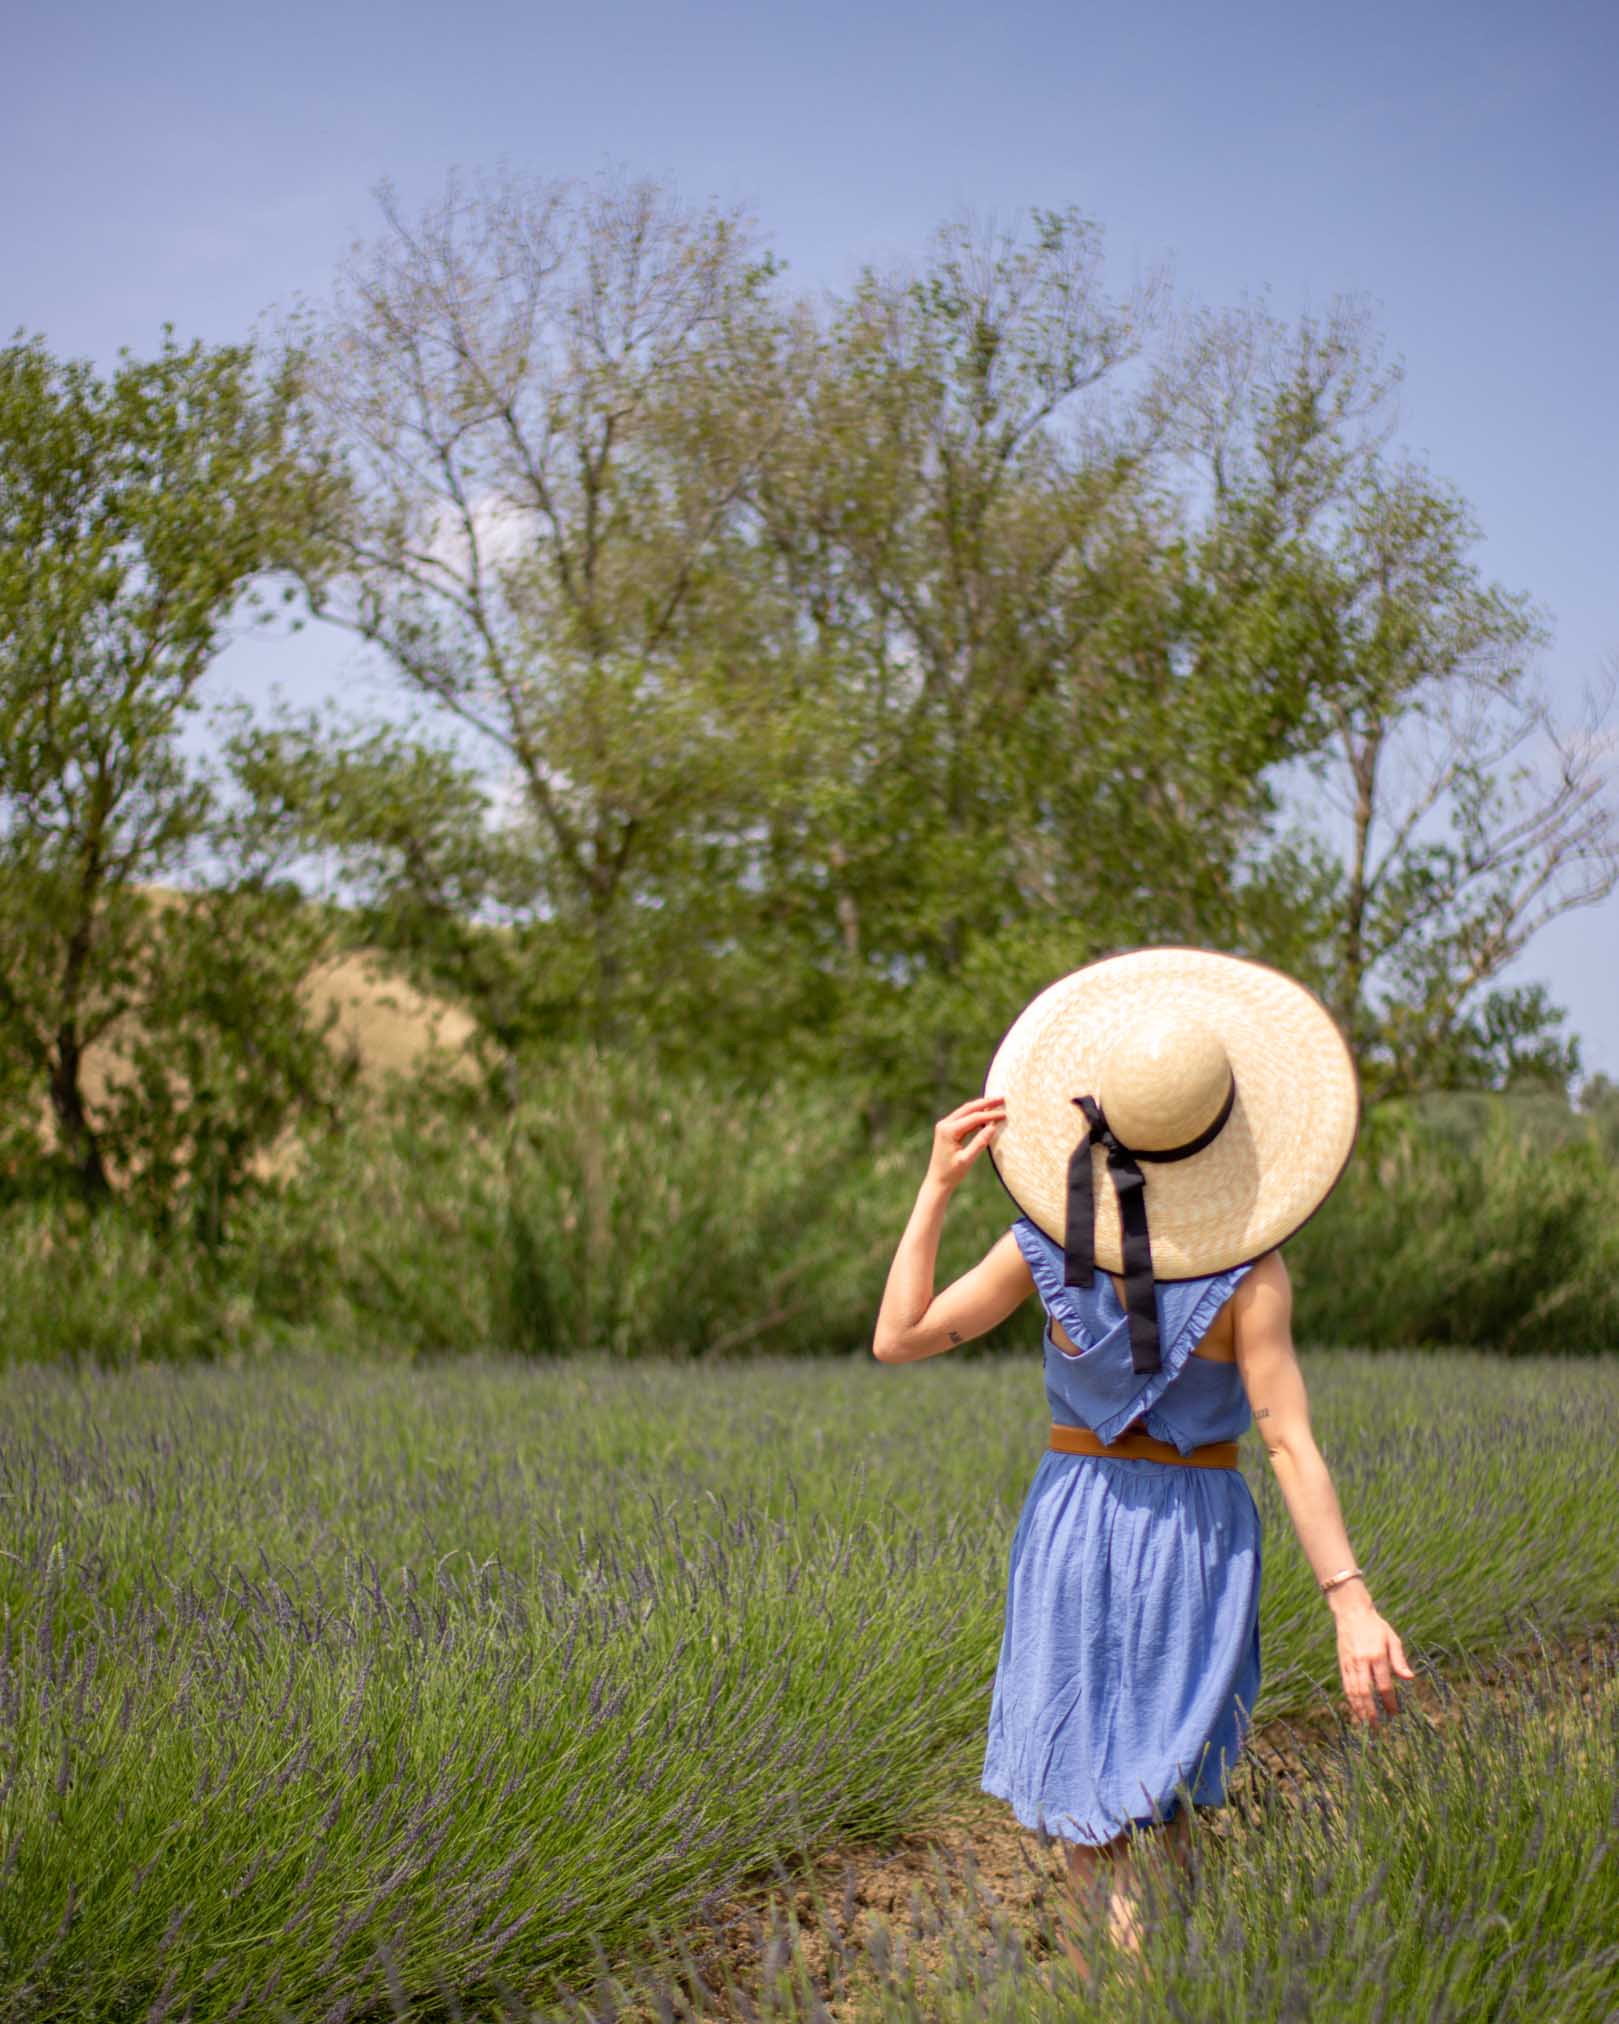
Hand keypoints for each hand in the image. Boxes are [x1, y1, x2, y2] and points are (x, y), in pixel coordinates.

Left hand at [926, 1094, 1006, 1193]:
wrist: (937, 1181)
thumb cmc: (952, 1173)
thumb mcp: (967, 1160)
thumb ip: (980, 1143)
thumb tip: (993, 1127)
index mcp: (948, 1131)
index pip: (973, 1118)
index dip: (990, 1115)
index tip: (1005, 1114)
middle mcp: (945, 1124)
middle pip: (969, 1108)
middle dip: (986, 1103)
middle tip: (1002, 1098)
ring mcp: (945, 1125)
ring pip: (965, 1110)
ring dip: (981, 1106)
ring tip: (996, 1102)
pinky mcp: (947, 1129)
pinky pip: (963, 1117)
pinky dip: (975, 1114)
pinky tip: (986, 1113)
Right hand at [1335, 1601, 1414, 1724]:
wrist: (1351, 1612)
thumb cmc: (1376, 1626)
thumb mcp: (1392, 1639)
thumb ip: (1399, 1660)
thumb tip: (1409, 1678)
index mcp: (1377, 1655)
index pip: (1384, 1685)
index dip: (1390, 1702)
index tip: (1395, 1714)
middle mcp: (1362, 1661)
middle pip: (1366, 1692)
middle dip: (1372, 1712)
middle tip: (1378, 1728)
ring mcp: (1350, 1663)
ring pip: (1353, 1691)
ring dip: (1360, 1710)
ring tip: (1366, 1725)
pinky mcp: (1342, 1663)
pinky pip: (1346, 1685)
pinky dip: (1351, 1700)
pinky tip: (1356, 1710)